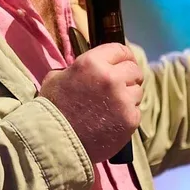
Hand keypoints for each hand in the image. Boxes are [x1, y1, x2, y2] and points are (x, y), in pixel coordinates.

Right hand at [40, 43, 142, 163]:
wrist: (55, 140)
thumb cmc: (52, 108)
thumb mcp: (57, 77)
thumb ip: (77, 68)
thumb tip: (90, 68)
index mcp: (92, 62)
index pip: (120, 50)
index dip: (122, 56)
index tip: (123, 62)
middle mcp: (111, 77)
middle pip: (134, 70)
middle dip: (129, 76)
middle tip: (120, 85)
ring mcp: (123, 100)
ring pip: (138, 91)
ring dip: (128, 96)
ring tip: (112, 106)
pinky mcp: (130, 120)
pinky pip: (136, 111)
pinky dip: (127, 114)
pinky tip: (112, 119)